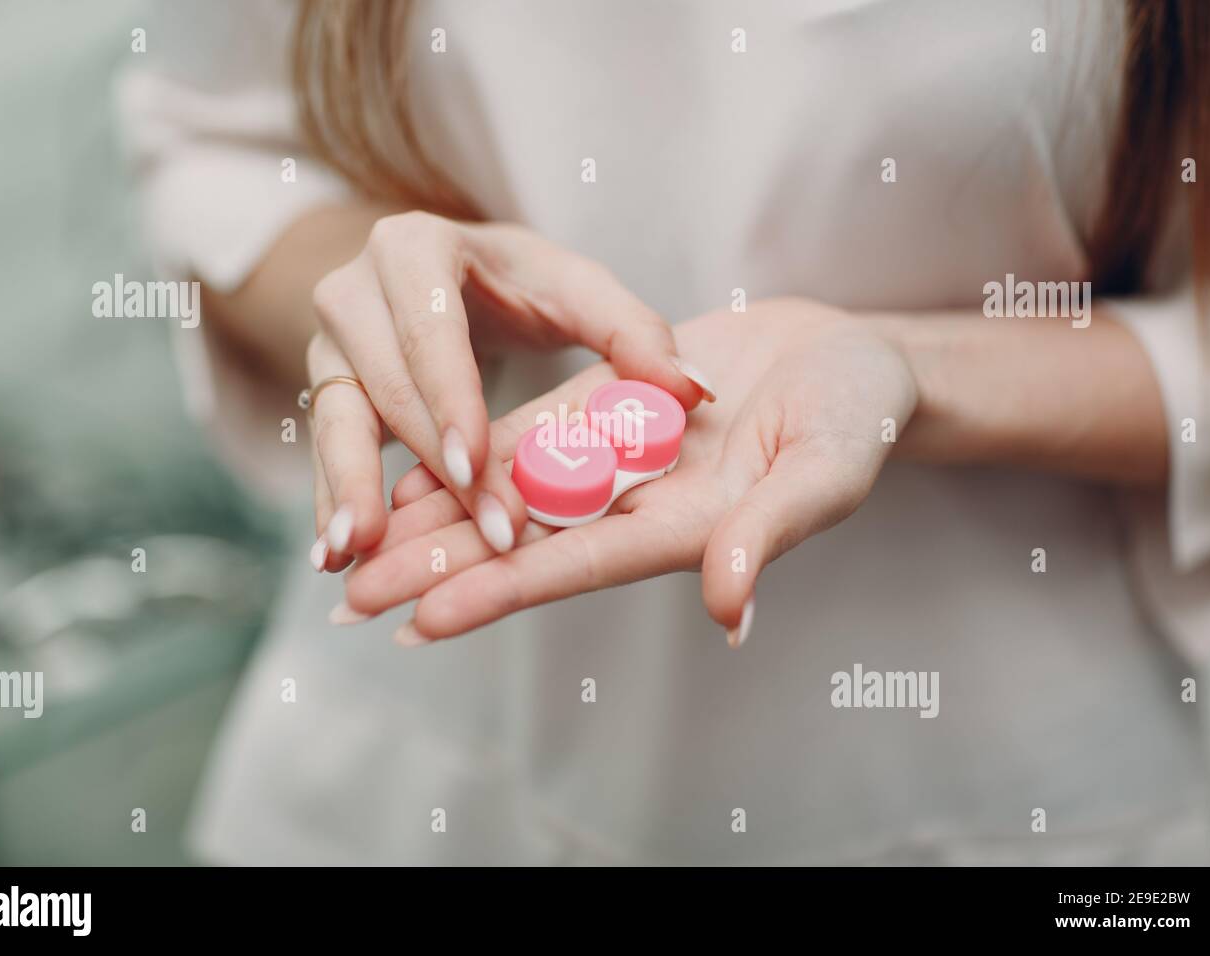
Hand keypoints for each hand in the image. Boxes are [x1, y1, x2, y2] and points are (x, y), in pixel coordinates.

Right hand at [303, 213, 710, 574]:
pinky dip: (330, 499)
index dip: (451, 401)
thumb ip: (633, 331)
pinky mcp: (323, 388)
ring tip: (352, 554)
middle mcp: (354, 289)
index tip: (476, 469)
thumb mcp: (574, 289)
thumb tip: (693, 389)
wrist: (445, 273)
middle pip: (387, 384)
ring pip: (337, 420)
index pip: (431, 330)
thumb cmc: (518, 282)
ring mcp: (327, 340)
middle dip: (433, 467)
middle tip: (476, 534)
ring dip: (346, 490)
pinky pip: (324, 448)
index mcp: (414, 248)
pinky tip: (334, 555)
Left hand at [339, 298, 918, 646]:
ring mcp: (615, 459)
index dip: (500, 592)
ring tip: (358, 544)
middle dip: (438, 569)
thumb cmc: (858, 417)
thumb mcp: (827, 470)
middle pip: (519, 542)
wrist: (850, 357)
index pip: (574, 568)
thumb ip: (769, 534)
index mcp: (682, 530)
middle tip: (351, 598)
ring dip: (436, 519)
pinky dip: (469, 453)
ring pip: (508, 492)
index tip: (423, 620)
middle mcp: (634, 506)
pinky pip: (527, 436)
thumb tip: (730, 611)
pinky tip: (410, 467)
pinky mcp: (605, 408)